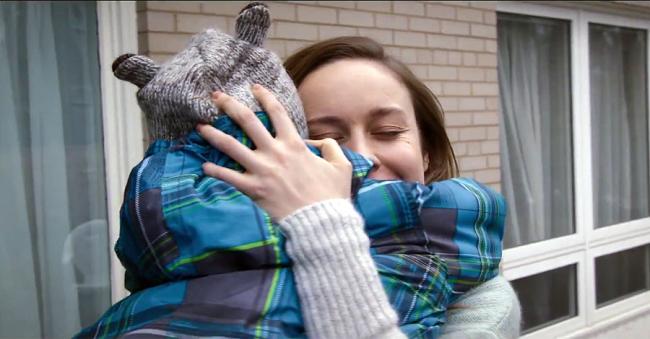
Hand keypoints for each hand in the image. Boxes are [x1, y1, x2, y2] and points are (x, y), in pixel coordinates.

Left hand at [197, 84, 351, 219]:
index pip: (276, 112)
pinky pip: (229, 177)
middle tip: (216, 97)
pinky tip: (205, 166)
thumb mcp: (341, 165)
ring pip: (232, 146)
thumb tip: (319, 142)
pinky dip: (216, 171)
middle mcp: (275, 153)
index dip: (264, 96)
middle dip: (229, 105)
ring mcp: (262, 171)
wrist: (322, 221)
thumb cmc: (332, 195)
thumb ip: (330, 148)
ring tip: (200, 127)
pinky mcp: (254, 189)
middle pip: (247, 121)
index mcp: (294, 144)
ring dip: (214, 135)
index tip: (254, 88)